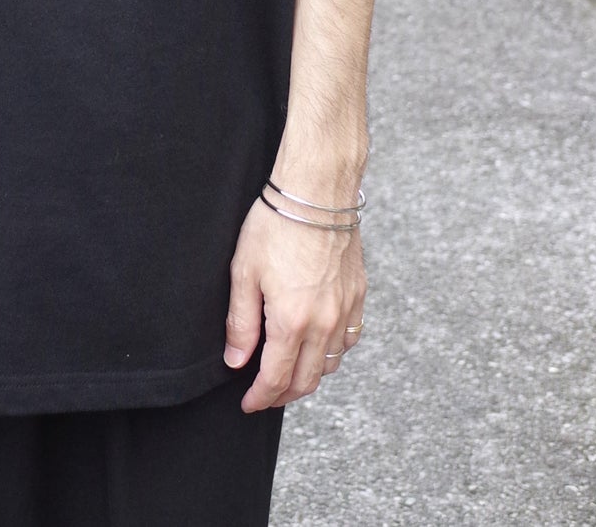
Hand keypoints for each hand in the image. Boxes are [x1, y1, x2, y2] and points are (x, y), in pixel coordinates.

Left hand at [223, 194, 364, 412]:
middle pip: (306, 380)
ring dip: (308, 376)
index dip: (260, 397)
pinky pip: (349, 339)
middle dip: (283, 394)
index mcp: (292, 321)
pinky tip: (317, 345)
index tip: (248, 403)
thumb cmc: (275, 225)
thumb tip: (236, 361)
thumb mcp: (244, 272)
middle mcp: (324, 323)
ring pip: (330, 364)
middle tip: (264, 395)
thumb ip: (240, 322)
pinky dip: (332, 352)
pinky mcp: (359, 294)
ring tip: (288, 373)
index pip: (276, 378)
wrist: (317, 192)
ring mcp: (346, 310)